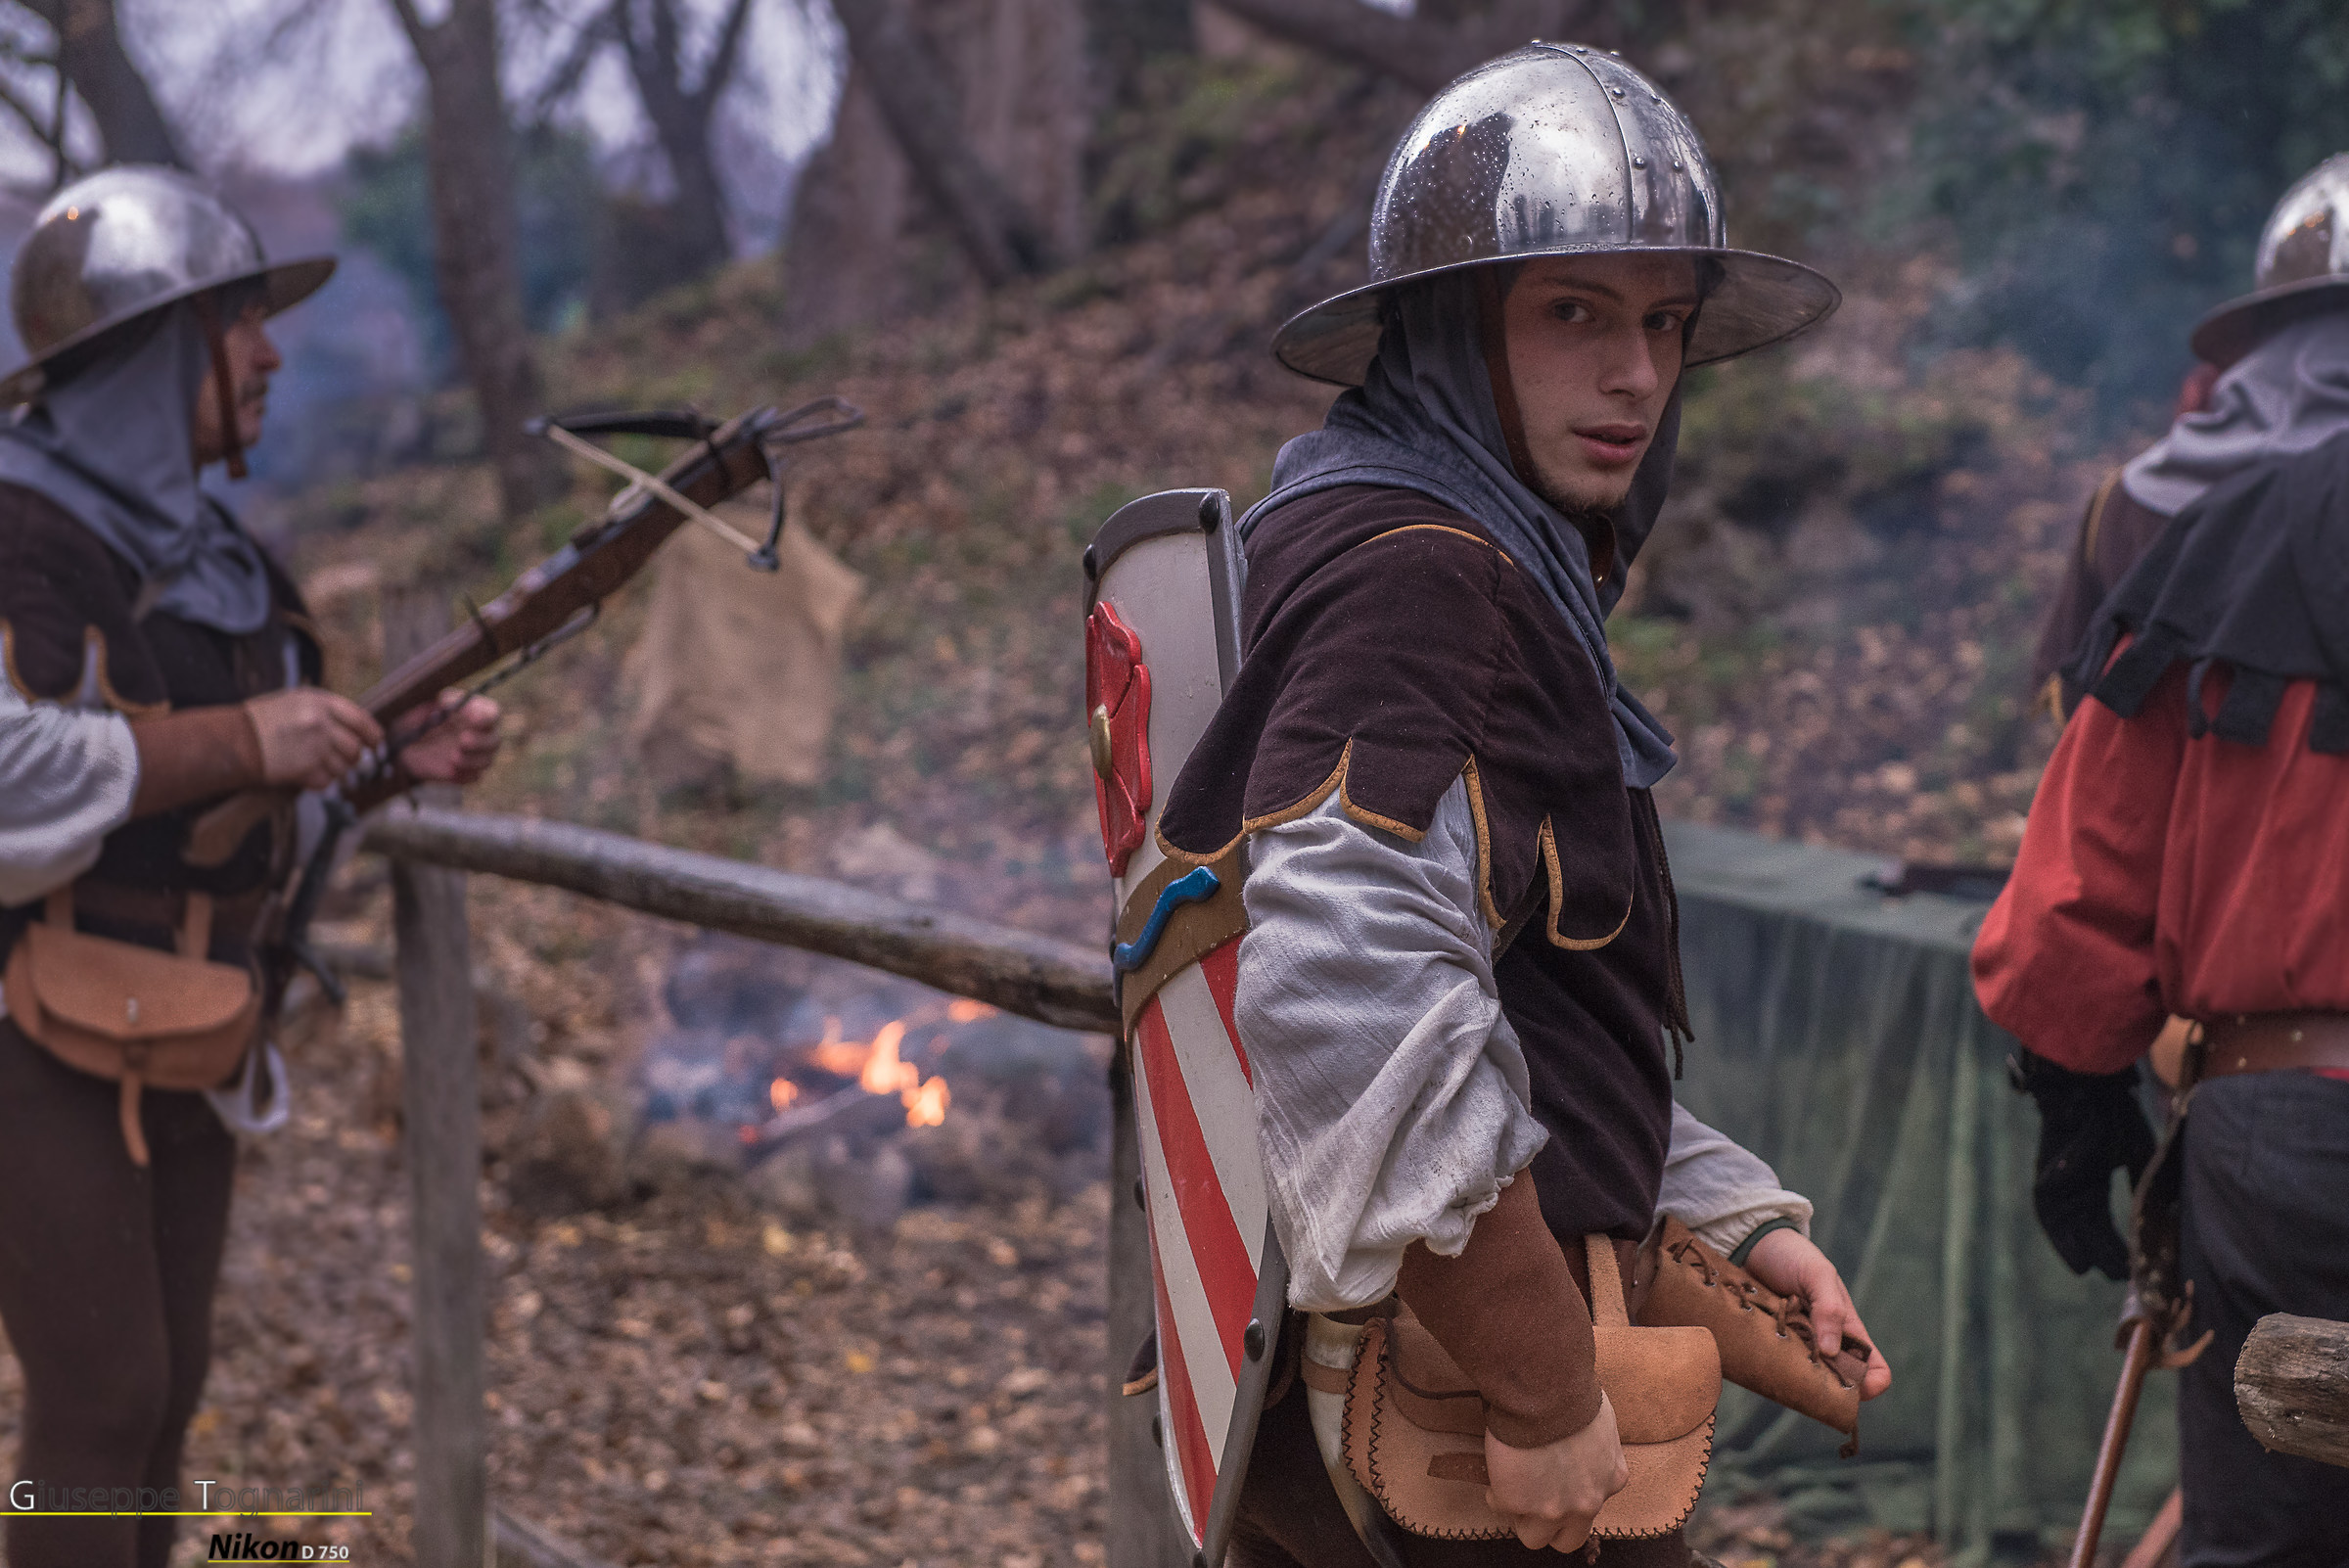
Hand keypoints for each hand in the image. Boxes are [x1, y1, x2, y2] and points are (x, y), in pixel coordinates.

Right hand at [245, 688, 382, 790]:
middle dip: (353, 759)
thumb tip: (357, 727)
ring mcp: (315, 747)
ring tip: (317, 766)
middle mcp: (321, 723)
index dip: (372, 734)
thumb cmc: (262, 722)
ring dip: (335, 771)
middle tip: (345, 761)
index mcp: (320, 702)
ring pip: (343, 768)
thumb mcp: (295, 701)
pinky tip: (306, 776)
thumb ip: (326, 711)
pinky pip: (327, 781)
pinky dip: (320, 782)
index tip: (375, 743)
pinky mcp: (306, 769)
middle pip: (355, 748)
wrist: (233, 740)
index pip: (361, 719)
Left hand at [396, 691, 501, 785]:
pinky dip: (464, 775)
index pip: (493, 713)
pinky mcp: (466, 772)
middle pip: (495, 740)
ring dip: (472, 761)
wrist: (406, 744)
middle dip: (481, 742)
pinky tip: (450, 771)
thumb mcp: (427, 705)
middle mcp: (481, 734)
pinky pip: (474, 777)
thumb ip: (440, 702)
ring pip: (487, 761)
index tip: (472, 719)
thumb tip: (447, 701)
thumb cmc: (421, 718)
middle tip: (463, 741)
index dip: (486, 717)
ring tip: (452, 758)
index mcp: (476, 713)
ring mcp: (476, 755)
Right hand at [1483, 1391, 1628, 1551]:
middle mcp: (1587, 1503)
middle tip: (1535, 1498)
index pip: (1592, 1507)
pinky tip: (1497, 1473)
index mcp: (1612, 1480)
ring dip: (1523, 1517)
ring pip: (1535, 1538)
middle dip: (1551, 1524)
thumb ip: (1597, 1449)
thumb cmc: (1573, 1394)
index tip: (1556, 1481)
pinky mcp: (1517, 1503)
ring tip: (1513, 1490)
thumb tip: (1581, 1445)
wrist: (1544, 1392)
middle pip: (1569, 1539)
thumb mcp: (1602, 1424)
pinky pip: (1501, 1507)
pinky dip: (1496, 1493)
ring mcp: (1551, 1508)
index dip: (1570, 1496)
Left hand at [1744, 1228, 1893, 1400]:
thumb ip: (1829, 1309)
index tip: (1850, 1385)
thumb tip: (1830, 1352)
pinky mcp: (1772, 1346)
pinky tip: (1761, 1354)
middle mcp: (1825, 1344)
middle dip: (1827, 1387)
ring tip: (1781, 1357)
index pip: (1874, 1369)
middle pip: (1838, 1383)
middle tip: (1806, 1371)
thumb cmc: (1794, 1257)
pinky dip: (1772, 1366)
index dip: (1870, 1384)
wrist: (1754, 1245)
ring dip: (1797, 1376)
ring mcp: (1798, 1347)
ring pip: (1806, 1380)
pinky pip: (1777, 1367)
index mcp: (1848, 1330)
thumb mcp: (1817, 1275)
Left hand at [2008, 1049, 2155, 1280]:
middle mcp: (2075, 1186)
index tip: (2131, 1268)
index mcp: (2095, 1181)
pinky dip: (2061, 1239)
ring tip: (2097, 1273)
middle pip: (2088, 1229)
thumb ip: (2144, 1185)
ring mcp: (2058, 1183)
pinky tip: (2076, 1259)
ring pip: (2068, 1227)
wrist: (2090, 1090)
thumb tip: (2163, 1218)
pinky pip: (2049, 1215)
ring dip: (2081, 1250)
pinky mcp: (2045, 1178)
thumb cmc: (2116, 1117)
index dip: (2117, 1245)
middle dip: (2103, 1253)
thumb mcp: (2138, 1156)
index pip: (2104, 1222)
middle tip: (2119, 1277)